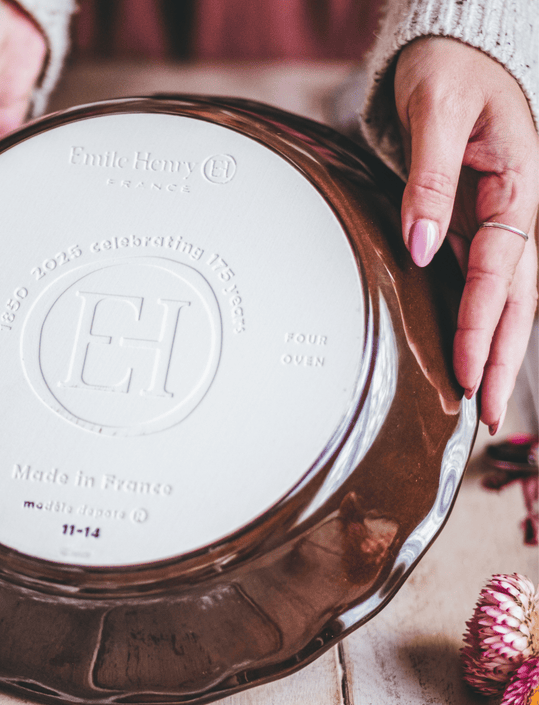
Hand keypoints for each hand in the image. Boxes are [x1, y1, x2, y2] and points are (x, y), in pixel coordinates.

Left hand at [394, 38, 538, 433]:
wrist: (453, 53)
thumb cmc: (448, 72)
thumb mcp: (437, 113)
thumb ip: (430, 179)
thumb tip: (421, 245)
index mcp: (517, 184)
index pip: (501, 267)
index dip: (482, 322)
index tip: (466, 370)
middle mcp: (515, 210)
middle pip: (516, 297)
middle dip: (501, 357)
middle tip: (486, 415)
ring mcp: (498, 221)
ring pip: (504, 298)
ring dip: (494, 349)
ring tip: (482, 401)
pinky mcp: (475, 225)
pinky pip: (483, 282)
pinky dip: (478, 321)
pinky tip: (469, 353)